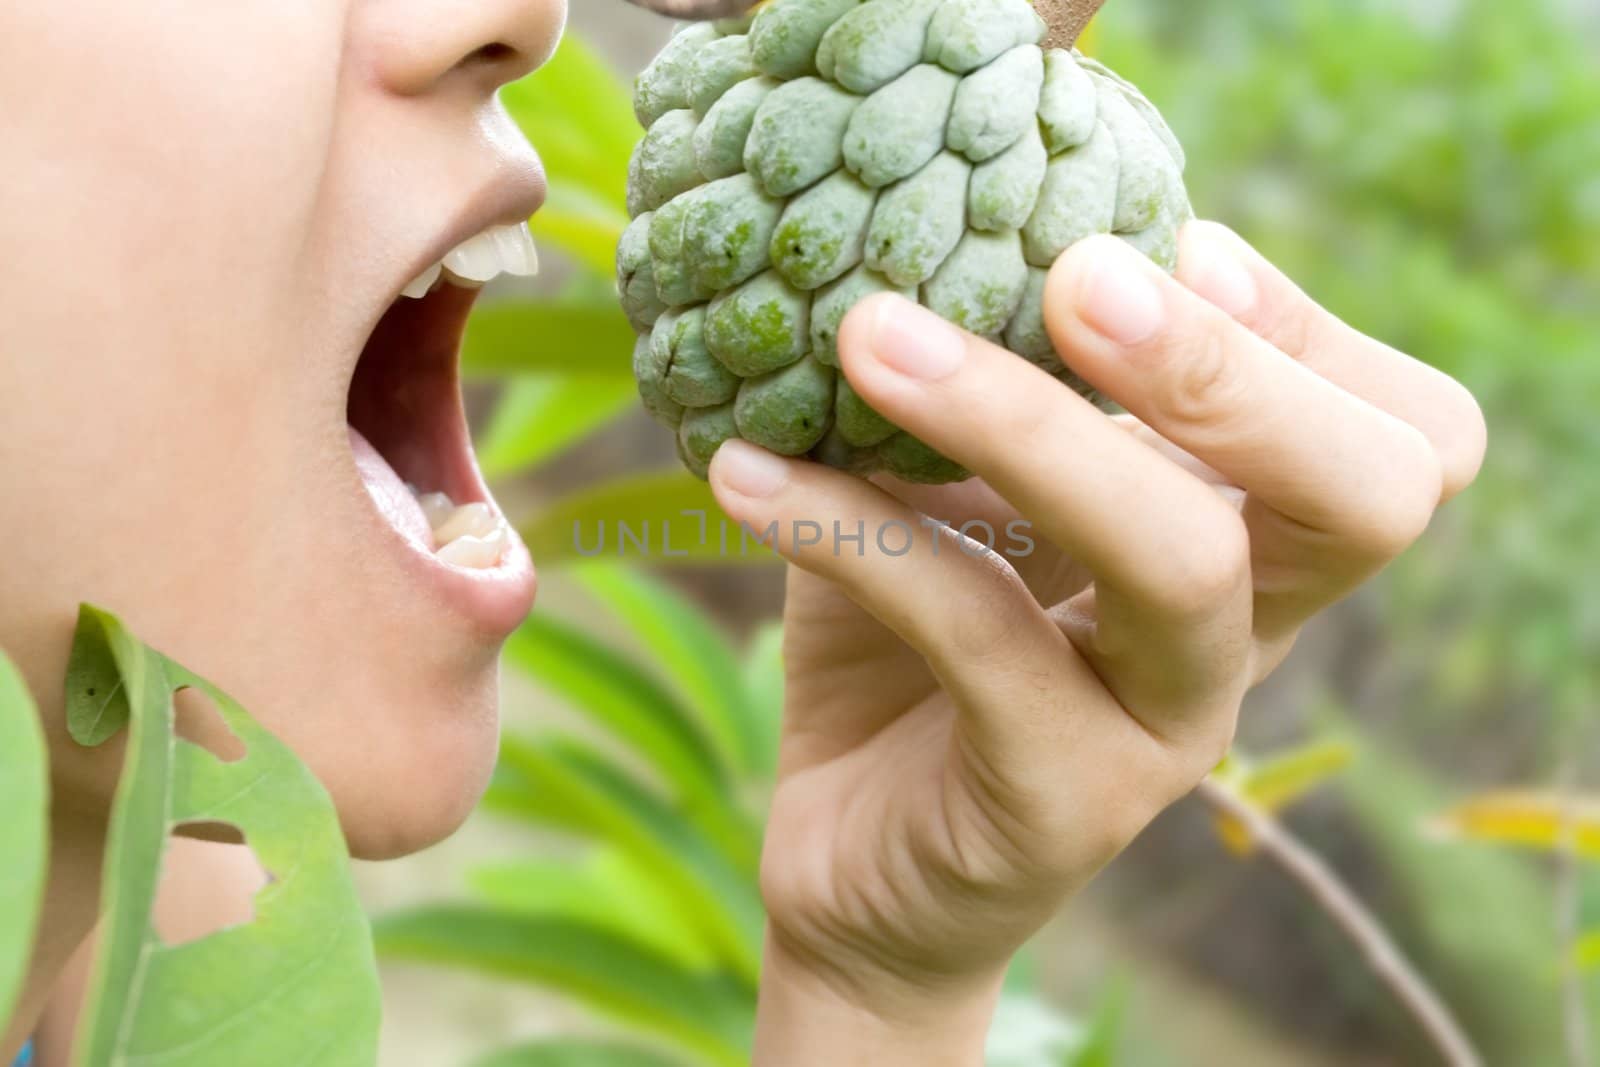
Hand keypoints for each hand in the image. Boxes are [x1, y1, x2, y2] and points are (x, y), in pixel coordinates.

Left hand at [707, 222, 1486, 1064]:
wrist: (854, 858)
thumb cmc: (909, 650)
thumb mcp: (952, 496)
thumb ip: (982, 388)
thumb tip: (923, 226)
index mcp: (1240, 543)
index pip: (1399, 435)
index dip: (1301, 329)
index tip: (1153, 240)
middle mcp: (1237, 636)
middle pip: (1365, 496)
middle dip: (1231, 367)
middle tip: (1077, 280)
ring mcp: (1164, 729)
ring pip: (1179, 565)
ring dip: (1027, 426)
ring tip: (872, 336)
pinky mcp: (1061, 803)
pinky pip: (982, 640)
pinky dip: (858, 535)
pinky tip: (745, 473)